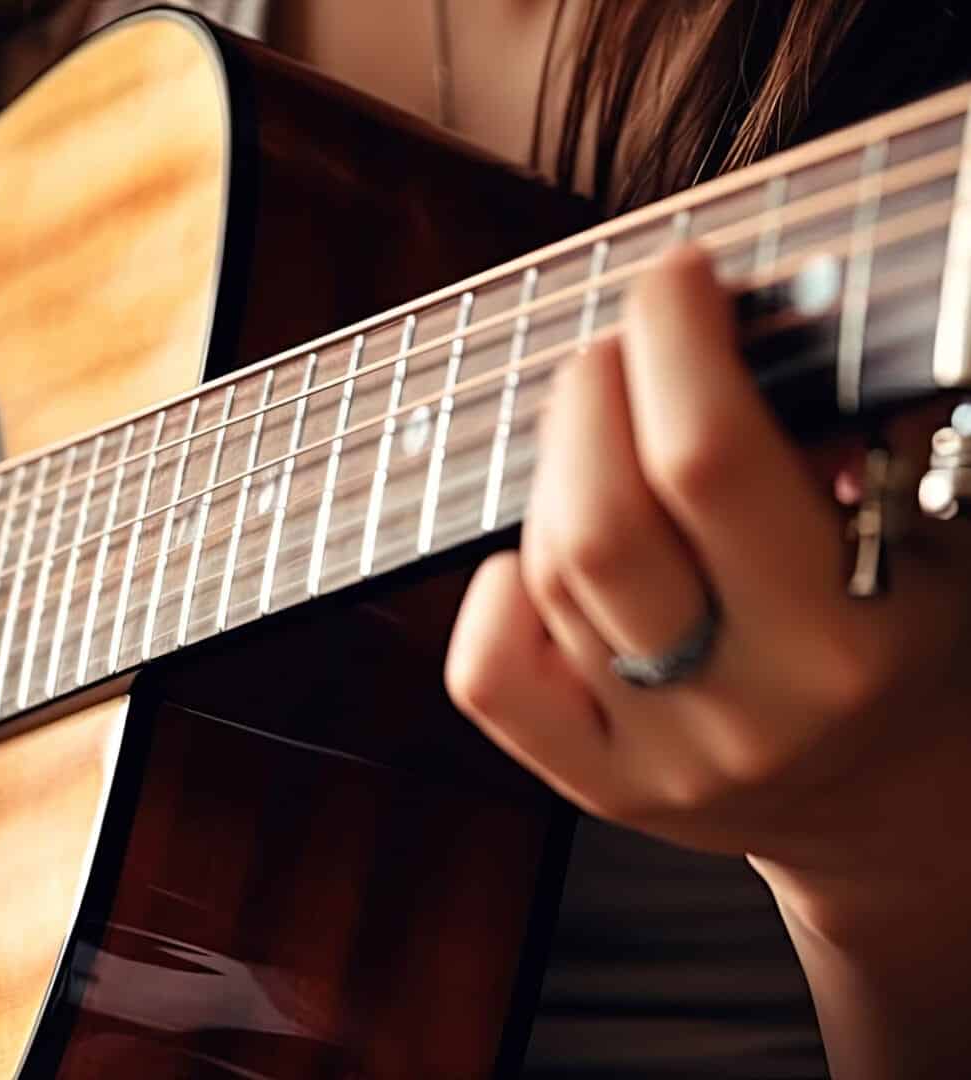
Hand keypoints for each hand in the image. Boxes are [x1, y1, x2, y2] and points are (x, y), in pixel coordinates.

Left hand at [445, 247, 970, 929]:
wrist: (898, 798)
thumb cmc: (914, 627)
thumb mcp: (936, 527)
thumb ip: (867, 437)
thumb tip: (753, 327)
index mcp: (847, 636)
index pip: (707, 461)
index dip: (671, 341)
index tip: (676, 276)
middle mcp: (744, 708)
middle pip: (596, 525)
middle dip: (590, 397)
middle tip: (621, 349)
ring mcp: (659, 759)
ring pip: (546, 578)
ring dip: (558, 475)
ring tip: (609, 442)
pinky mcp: (596, 784)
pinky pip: (489, 677)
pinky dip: (492, 593)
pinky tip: (538, 556)